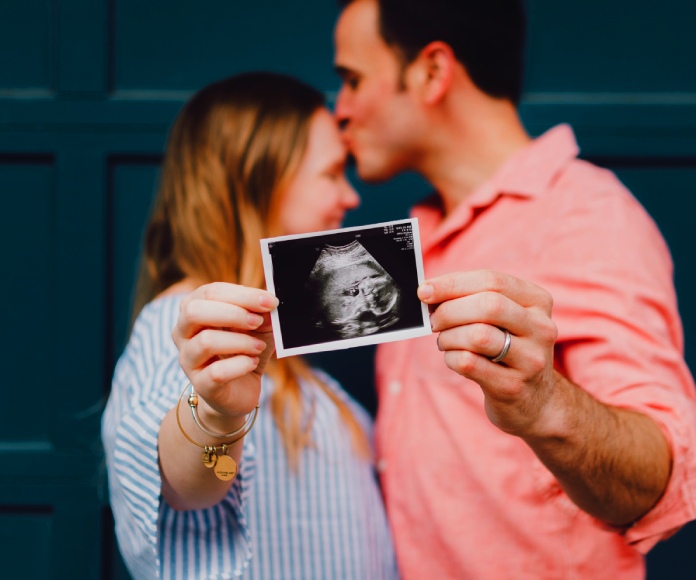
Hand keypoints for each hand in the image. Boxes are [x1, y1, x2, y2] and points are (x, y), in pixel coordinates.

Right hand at [172, 282, 278, 429]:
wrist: (240, 390)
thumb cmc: (245, 349)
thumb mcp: (258, 326)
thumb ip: (262, 312)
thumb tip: (269, 301)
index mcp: (194, 309)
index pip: (210, 292)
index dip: (242, 294)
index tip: (269, 301)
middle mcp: (183, 333)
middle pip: (194, 311)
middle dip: (233, 313)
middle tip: (258, 321)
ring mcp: (188, 360)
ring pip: (206, 342)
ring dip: (240, 341)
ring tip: (259, 347)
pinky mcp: (200, 385)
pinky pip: (217, 372)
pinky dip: (241, 365)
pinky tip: (252, 363)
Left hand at [418, 270, 558, 436]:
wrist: (534, 400)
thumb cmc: (507, 349)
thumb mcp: (503, 319)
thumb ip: (473, 299)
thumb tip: (429, 291)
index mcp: (538, 302)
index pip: (492, 281)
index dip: (453, 283)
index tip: (425, 290)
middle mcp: (541, 328)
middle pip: (488, 306)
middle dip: (449, 311)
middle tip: (433, 321)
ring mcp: (531, 360)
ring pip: (478, 335)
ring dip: (449, 336)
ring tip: (445, 341)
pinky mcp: (513, 386)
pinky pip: (469, 363)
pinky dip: (451, 358)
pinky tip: (453, 358)